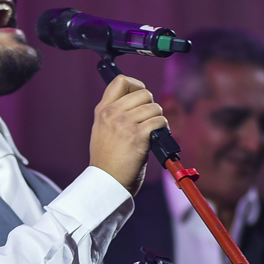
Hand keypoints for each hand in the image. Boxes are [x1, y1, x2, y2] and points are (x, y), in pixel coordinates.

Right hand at [89, 75, 165, 195]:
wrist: (107, 182)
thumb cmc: (107, 161)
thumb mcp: (102, 131)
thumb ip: (114, 114)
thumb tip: (136, 100)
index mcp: (102, 111)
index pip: (121, 81)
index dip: (136, 85)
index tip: (139, 95)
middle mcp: (111, 114)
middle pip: (143, 92)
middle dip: (150, 105)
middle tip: (147, 119)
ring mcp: (123, 124)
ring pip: (154, 107)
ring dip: (157, 118)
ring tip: (151, 132)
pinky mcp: (137, 136)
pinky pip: (159, 121)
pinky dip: (162, 128)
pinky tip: (155, 138)